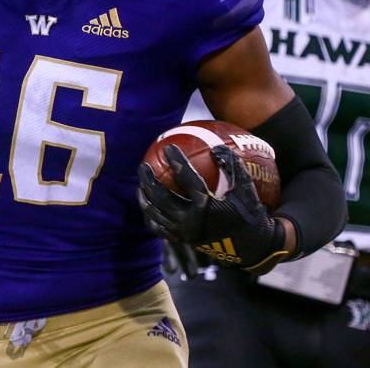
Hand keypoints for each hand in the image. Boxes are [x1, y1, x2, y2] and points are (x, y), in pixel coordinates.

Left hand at [138, 144, 288, 274]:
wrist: (252, 248)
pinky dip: (152, 215)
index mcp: (207, 206)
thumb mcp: (246, 190)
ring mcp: (184, 232)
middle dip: (149, 180)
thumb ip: (233, 167)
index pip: (186, 179)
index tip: (168, 148)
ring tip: (141, 184)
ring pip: (156, 213)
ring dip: (145, 197)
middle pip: (161, 197)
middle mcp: (191, 220)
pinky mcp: (183, 240)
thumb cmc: (251, 215)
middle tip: (143, 165)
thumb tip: (217, 147)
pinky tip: (149, 204)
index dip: (176, 161)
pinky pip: (160, 227)